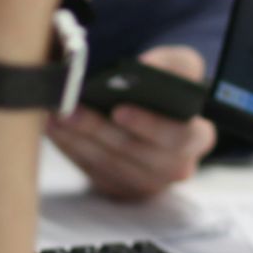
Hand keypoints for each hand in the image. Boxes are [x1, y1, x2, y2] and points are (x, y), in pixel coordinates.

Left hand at [49, 45, 216, 201]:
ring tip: (56, 114)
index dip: (149, 125)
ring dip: (78, 138)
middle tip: (71, 109)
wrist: (156, 113)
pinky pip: (92, 171)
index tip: (119, 110)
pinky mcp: (119, 188)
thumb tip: (146, 66)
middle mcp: (175, 167)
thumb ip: (172, 63)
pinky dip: (72, 149)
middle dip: (99, 129)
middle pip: (134, 152)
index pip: (178, 137)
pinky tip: (56, 128)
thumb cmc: (169, 88)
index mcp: (197, 137)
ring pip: (108, 164)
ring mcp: (145, 182)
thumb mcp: (182, 67)